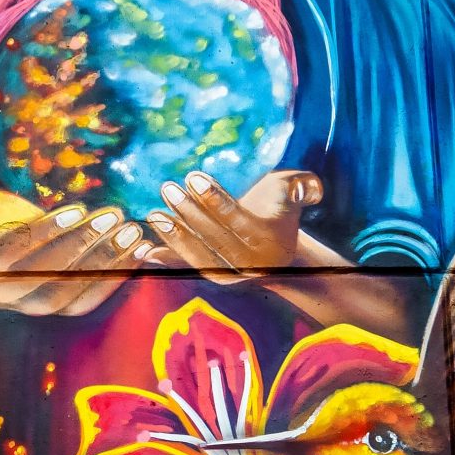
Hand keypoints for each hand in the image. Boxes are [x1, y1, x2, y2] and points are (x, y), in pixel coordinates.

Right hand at [0, 148, 148, 317]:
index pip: (16, 250)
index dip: (48, 231)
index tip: (79, 208)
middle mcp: (7, 290)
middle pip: (48, 271)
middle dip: (85, 243)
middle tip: (116, 215)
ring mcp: (34, 305)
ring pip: (72, 288)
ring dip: (106, 262)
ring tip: (134, 233)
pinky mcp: (58, 310)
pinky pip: (89, 298)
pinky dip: (115, 278)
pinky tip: (139, 253)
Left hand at [143, 170, 321, 283]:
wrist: (278, 245)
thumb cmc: (279, 207)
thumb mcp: (297, 192)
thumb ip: (304, 186)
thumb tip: (309, 190)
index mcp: (270, 241)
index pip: (238, 220)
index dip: (216, 200)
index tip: (194, 177)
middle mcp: (251, 263)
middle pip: (216, 238)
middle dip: (190, 213)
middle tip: (168, 188)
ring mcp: (232, 274)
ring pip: (200, 255)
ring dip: (175, 236)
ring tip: (154, 213)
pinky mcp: (214, 277)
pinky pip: (189, 267)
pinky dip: (167, 259)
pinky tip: (144, 250)